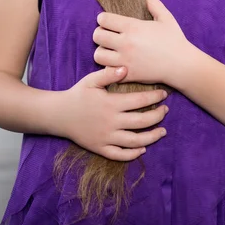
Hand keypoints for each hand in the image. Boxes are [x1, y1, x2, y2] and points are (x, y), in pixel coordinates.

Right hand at [49, 66, 168, 160]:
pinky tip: (142, 149)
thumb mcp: (91, 80)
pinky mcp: (100, 148)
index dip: (154, 97)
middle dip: (157, 116)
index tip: (164, 94)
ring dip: (151, 137)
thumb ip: (108, 73)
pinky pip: (119, 155)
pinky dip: (133, 154)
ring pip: (134, 141)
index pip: (139, 100)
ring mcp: (106, 137)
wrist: (59, 114)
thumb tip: (126, 69)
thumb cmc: (78, 94)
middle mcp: (111, 122)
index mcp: (111, 104)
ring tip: (163, 132)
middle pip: (141, 121)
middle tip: (166, 111)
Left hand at [93, 0, 189, 84]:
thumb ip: (152, 3)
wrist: (181, 65)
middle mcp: (126, 43)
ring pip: (98, 55)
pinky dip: (109, 68)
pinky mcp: (127, 75)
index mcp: (133, 27)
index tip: (108, 21)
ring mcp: (125, 60)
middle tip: (107, 35)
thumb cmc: (174, 40)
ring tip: (109, 50)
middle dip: (100, 33)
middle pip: (97, 36)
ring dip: (102, 51)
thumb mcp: (165, 17)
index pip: (104, 19)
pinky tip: (116, 64)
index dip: (103, 18)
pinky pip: (107, 71)